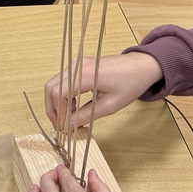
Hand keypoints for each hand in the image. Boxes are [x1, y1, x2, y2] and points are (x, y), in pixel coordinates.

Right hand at [44, 52, 162, 131]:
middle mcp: (77, 66)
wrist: (141, 66)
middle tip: (60, 126)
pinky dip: (62, 95)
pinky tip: (73, 107)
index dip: (59, 113)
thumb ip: (87, 115)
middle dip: (53, 109)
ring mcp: (77, 63)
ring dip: (57, 102)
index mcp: (85, 75)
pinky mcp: (79, 65)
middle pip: (51, 88)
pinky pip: (63, 80)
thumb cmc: (130, 83)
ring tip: (67, 118)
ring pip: (54, 83)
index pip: (59, 94)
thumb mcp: (111, 104)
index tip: (64, 128)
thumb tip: (70, 126)